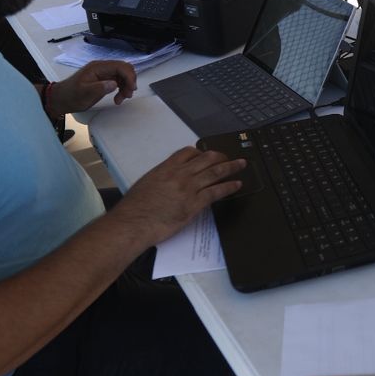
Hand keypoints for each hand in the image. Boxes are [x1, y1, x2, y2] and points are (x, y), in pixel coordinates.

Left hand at [48, 61, 136, 114]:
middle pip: (124, 69)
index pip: (120, 66)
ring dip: (126, 86)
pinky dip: (122, 89)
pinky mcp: (104, 79)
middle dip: (129, 81)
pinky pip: (118, 80)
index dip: (129, 76)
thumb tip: (114, 84)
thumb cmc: (71, 96)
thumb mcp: (84, 94)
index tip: (131, 89)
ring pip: (123, 75)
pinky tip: (118, 98)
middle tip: (127, 95)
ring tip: (121, 99)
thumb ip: (99, 88)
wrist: (61, 99)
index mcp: (97, 67)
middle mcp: (102, 68)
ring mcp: (103, 73)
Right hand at [111, 147, 247, 242]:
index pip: (188, 152)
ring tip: (241, 165)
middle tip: (229, 157)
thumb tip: (168, 180)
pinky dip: (229, 187)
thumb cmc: (134, 208)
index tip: (206, 154)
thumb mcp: (146, 183)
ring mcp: (188, 189)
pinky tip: (236, 185)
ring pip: (215, 172)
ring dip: (231, 167)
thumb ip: (161, 178)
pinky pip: (216, 191)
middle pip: (206, 159)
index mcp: (166, 168)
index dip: (200, 152)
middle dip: (221, 156)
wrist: (133, 223)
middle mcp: (179, 175)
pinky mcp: (194, 204)